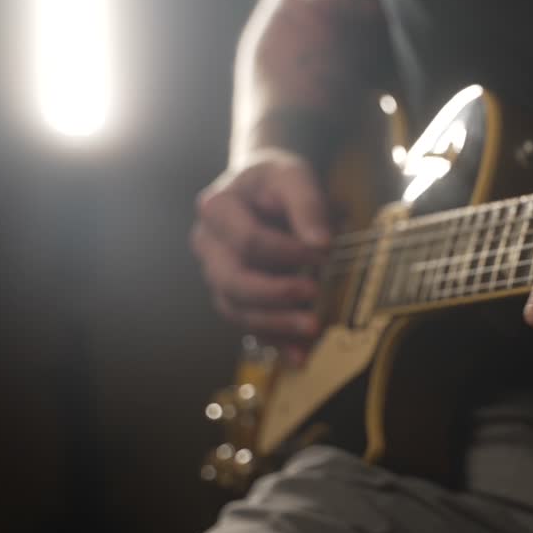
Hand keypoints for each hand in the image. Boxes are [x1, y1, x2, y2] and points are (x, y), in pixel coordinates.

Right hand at [190, 148, 330, 360]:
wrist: (264, 190)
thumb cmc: (276, 181)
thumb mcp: (293, 176)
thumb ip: (307, 204)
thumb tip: (321, 244)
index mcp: (216, 209)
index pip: (249, 240)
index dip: (287, 251)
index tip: (325, 253)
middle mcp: (207, 246)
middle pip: (233, 281)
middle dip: (275, 294)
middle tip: (313, 295)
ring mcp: (216, 275)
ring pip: (237, 310)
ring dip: (275, 325)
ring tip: (314, 328)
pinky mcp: (233, 298)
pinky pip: (249, 327)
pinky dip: (275, 343)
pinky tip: (300, 356)